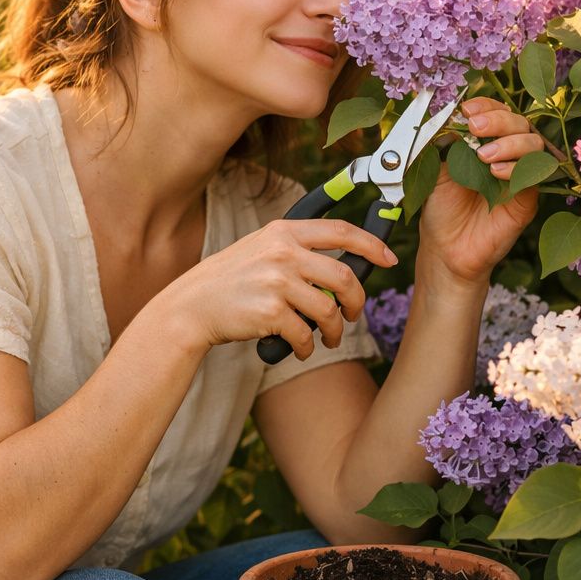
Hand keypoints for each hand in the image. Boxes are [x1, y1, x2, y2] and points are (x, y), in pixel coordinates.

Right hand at [156, 218, 397, 360]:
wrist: (192, 306)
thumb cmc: (230, 280)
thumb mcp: (260, 248)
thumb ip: (296, 249)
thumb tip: (343, 268)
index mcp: (283, 231)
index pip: (341, 231)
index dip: (372, 245)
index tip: (388, 259)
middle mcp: (282, 253)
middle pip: (344, 277)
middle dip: (357, 302)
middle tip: (353, 314)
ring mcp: (276, 282)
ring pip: (330, 311)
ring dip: (334, 331)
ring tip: (327, 338)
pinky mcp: (270, 313)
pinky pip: (305, 335)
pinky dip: (306, 347)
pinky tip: (298, 348)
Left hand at [418, 97, 544, 286]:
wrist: (445, 247)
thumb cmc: (441, 208)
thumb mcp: (437, 169)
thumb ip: (448, 143)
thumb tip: (453, 116)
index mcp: (486, 142)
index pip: (497, 112)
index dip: (486, 105)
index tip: (467, 109)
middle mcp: (507, 154)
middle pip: (520, 123)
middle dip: (499, 120)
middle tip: (476, 129)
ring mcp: (520, 175)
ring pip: (533, 144)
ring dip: (510, 143)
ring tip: (484, 157)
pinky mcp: (528, 198)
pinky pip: (535, 175)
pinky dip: (518, 168)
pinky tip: (496, 172)